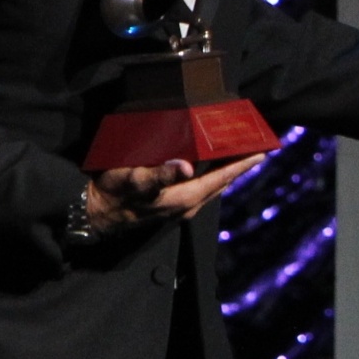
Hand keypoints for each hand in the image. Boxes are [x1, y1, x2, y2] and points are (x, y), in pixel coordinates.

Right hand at [87, 155, 264, 232]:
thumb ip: (160, 174)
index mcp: (184, 198)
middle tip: (254, 146)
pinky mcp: (171, 204)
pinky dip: (211, 175)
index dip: (241, 165)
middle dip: (239, 166)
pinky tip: (209, 164)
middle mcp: (187, 205)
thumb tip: (186, 167)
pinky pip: (201, 188)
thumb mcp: (135, 179)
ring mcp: (180, 207)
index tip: (261, 152)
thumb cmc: (115, 193)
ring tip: (238, 153)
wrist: (96, 212)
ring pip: (212, 186)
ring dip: (226, 170)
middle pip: (221, 182)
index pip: (221, 178)